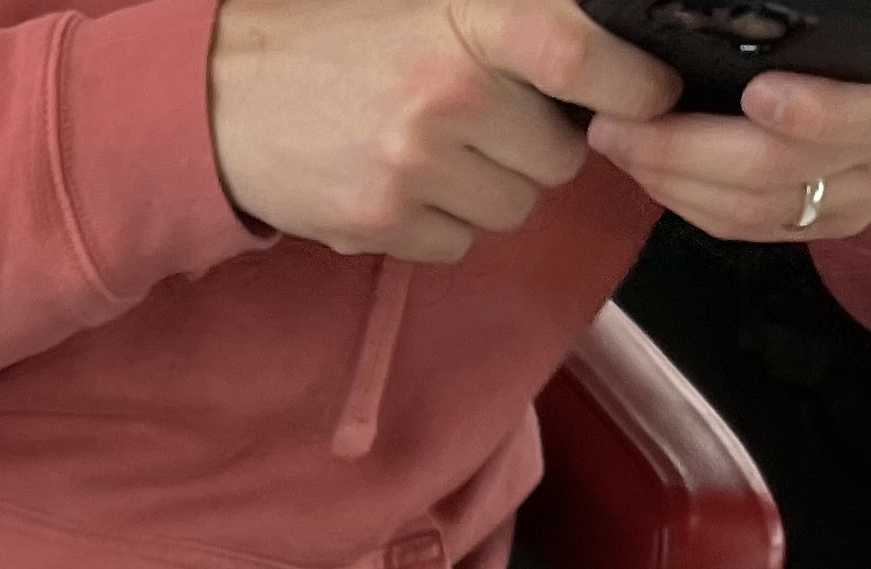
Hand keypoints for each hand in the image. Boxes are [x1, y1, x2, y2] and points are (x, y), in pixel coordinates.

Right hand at [211, 0, 678, 262]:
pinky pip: (456, 244)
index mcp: (471, 21)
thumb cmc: (337, 41)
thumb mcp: (427, 4)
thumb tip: (605, 57)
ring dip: (488, 189)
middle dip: (535, 147)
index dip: (633, 85)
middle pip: (559, 157)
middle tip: (488, 122)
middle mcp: (449, 94)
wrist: (224, 97)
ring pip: (512, 208)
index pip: (585, 59)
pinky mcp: (382, 222)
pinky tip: (398, 183)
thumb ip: (513, 24)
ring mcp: (415, 166)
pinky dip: (438, 222)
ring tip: (434, 152)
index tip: (646, 95)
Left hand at [584, 0, 870, 240]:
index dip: (812, 112)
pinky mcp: (828, 226)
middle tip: (622, 120)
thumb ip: (831, 5)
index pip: (867, 118)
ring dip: (673, 181)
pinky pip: (747, 229)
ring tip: (618, 142)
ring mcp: (863, 202)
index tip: (754, 92)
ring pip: (753, 212)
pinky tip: (648, 170)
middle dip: (688, 150)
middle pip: (781, 174)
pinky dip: (689, 202)